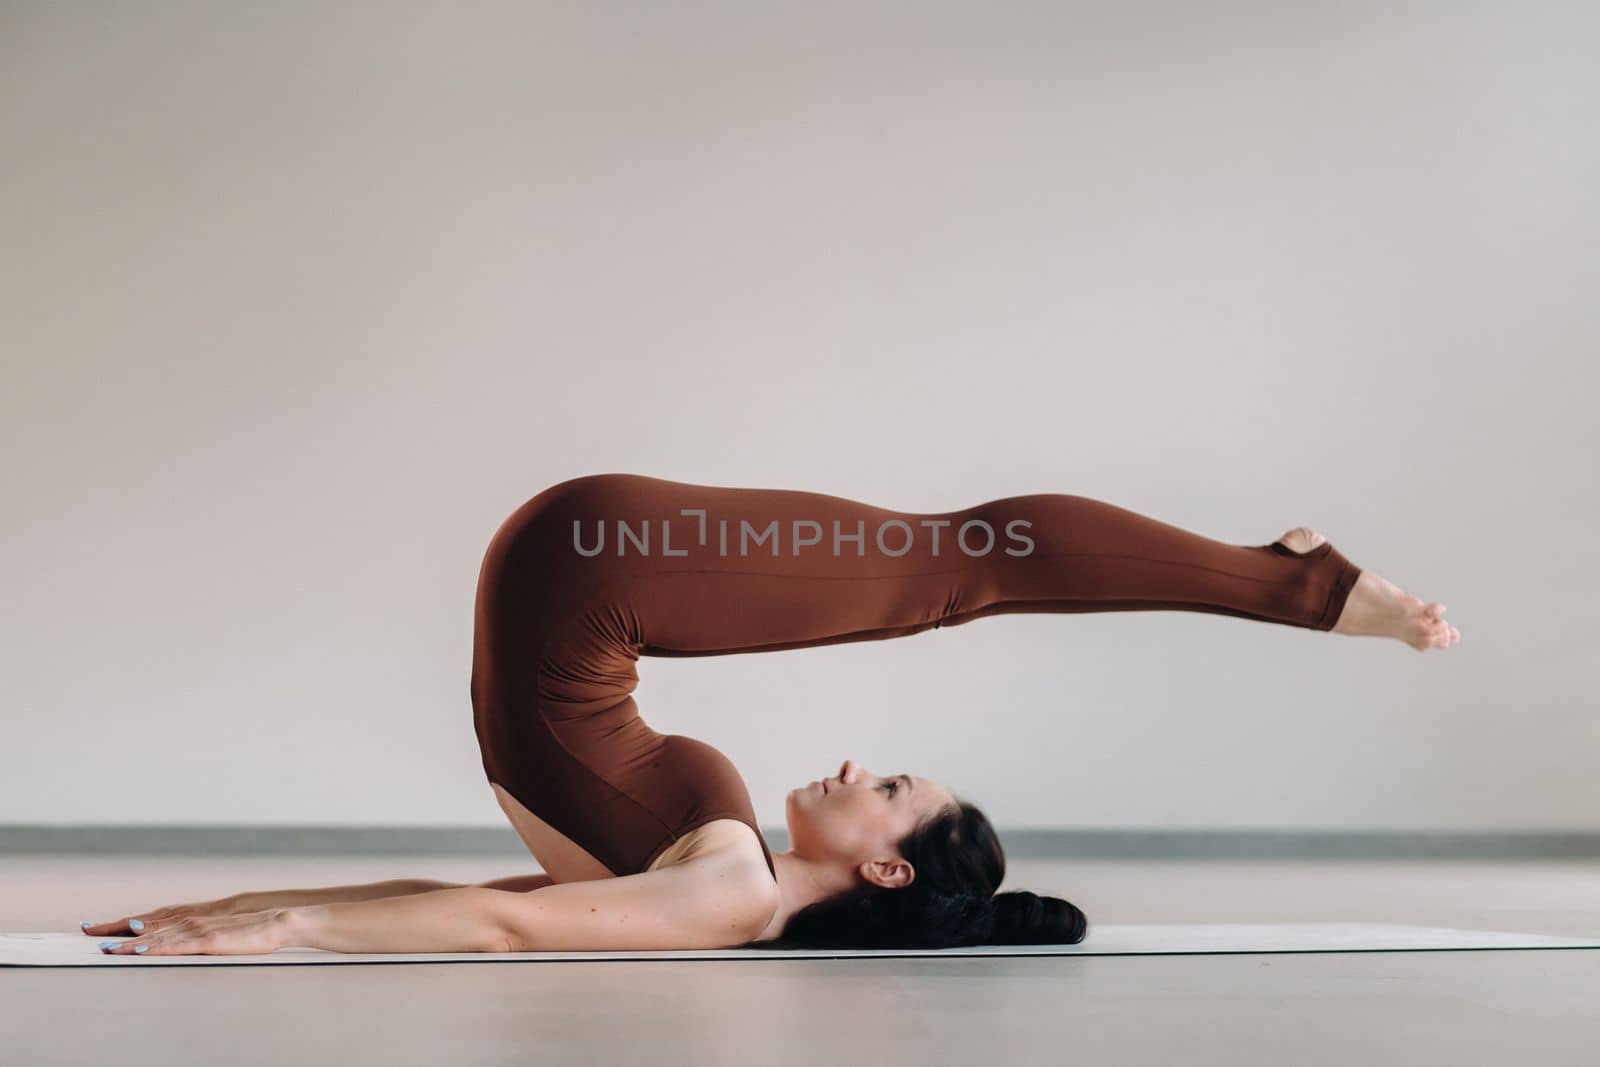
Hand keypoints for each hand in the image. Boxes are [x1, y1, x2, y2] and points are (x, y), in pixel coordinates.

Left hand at [95, 908, 292, 956]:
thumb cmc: (247, 927)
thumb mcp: (214, 927)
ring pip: (154, 936)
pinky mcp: (207, 941)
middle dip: (113, 929)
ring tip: (104, 947)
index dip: (119, 923)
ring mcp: (195, 928)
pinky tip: (139, 950)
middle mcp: (187, 919)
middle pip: (143, 925)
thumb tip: (175, 940)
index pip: (146, 919)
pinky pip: (174, 945)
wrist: (274, 920)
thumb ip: (192, 932)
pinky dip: (154, 948)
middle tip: (86, 931)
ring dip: (127, 941)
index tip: (94, 926)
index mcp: (187, 916)